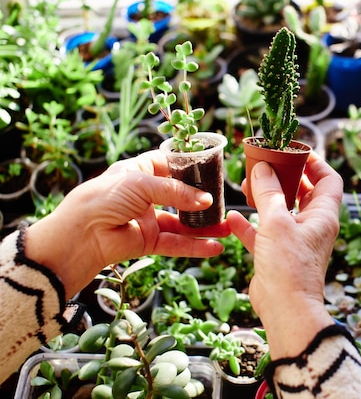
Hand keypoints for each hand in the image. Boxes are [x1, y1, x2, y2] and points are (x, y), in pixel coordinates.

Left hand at [25, 150, 230, 298]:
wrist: (81, 234)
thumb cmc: (104, 198)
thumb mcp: (142, 184)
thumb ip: (176, 191)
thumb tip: (205, 200)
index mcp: (138, 172)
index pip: (167, 164)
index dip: (187, 166)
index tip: (209, 169)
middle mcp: (144, 195)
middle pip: (180, 195)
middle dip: (201, 199)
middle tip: (223, 200)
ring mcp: (148, 219)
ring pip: (182, 223)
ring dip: (204, 226)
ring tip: (227, 227)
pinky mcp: (149, 241)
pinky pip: (177, 244)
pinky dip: (196, 246)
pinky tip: (215, 247)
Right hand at [226, 151, 343, 357]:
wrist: (285, 310)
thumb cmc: (289, 266)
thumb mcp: (277, 223)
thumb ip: (268, 192)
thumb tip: (262, 167)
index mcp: (322, 215)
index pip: (329, 180)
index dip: (316, 162)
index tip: (295, 151)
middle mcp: (312, 226)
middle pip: (302, 192)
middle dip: (284, 177)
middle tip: (265, 164)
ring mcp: (295, 241)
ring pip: (281, 212)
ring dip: (265, 198)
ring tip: (245, 184)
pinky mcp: (278, 256)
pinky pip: (264, 234)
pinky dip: (250, 225)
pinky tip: (233, 217)